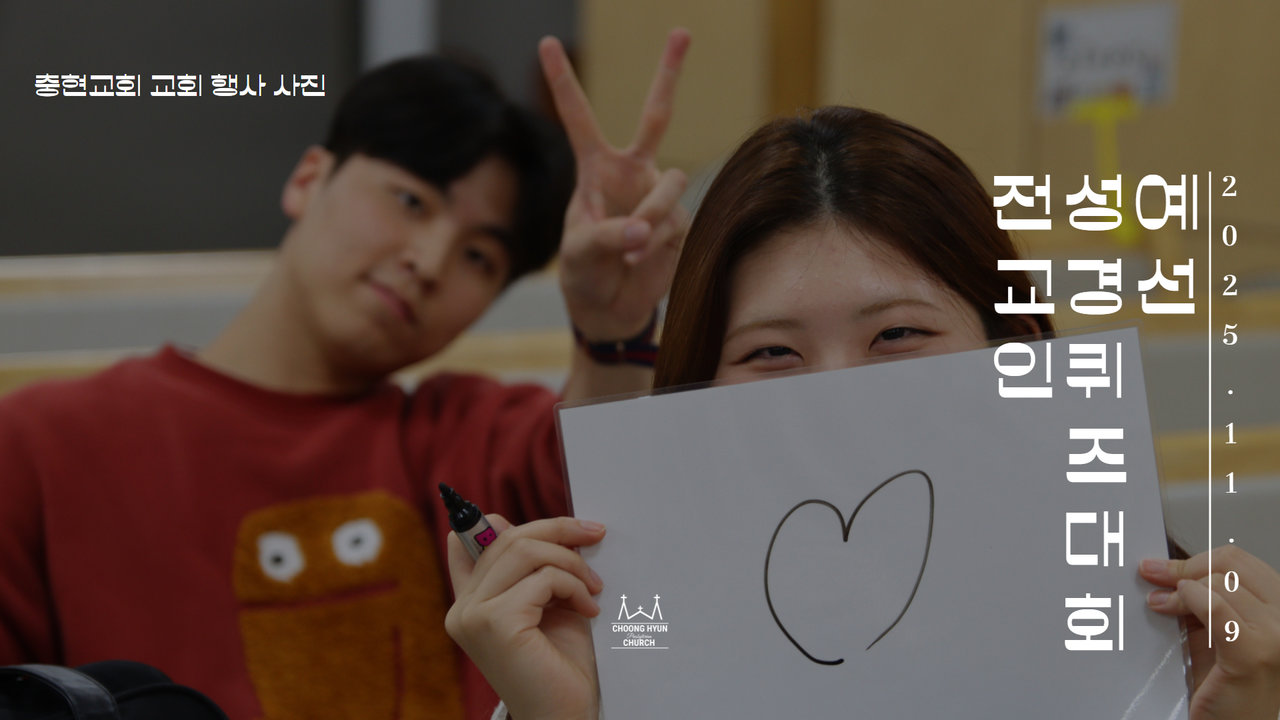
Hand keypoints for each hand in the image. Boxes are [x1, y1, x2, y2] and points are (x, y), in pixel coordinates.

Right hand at [445, 515, 605, 719]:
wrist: (564, 716)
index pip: (465, 542)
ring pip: (524, 550)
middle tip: (595, 535)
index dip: (498, 522)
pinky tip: (588, 609)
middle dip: (558, 530)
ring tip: (594, 587)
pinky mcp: (495, 623)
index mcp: (468, 603)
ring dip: (570, 561)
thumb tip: (538, 526)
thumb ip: (533, 570)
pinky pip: (543, 578)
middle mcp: (462, 608)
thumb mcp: (546, 605)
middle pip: (506, 537)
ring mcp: (473, 616)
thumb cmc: (560, 665)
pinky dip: (574, 586)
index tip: (552, 524)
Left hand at [539, 29, 691, 340]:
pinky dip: (654, 244)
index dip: (563, 81)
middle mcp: (631, 173)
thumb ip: (607, 234)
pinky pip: (675, 221)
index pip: (578, 117)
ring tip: (630, 247)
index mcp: (595, 169)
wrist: (610, 309)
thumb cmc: (584, 273)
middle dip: (669, 73)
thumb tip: (642, 229)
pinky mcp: (681, 222)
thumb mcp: (579, 253)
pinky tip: (637, 260)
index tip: (547, 42)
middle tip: (683, 29)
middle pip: (656, 115)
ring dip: (651, 215)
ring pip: (669, 184)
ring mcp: (658, 195)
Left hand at [1141, 545, 1279, 719]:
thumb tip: (1166, 569)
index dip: (1198, 560)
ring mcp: (1276, 637)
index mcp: (1279, 610)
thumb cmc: (1225, 688)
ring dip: (1178, 591)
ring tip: (1159, 605)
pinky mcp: (1255, 654)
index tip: (1166, 567)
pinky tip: (1168, 608)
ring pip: (1218, 584)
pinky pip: (1215, 607)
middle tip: (1154, 580)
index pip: (1240, 561)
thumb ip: (1203, 601)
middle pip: (1228, 565)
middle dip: (1184, 571)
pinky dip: (1187, 600)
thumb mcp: (1215, 633)